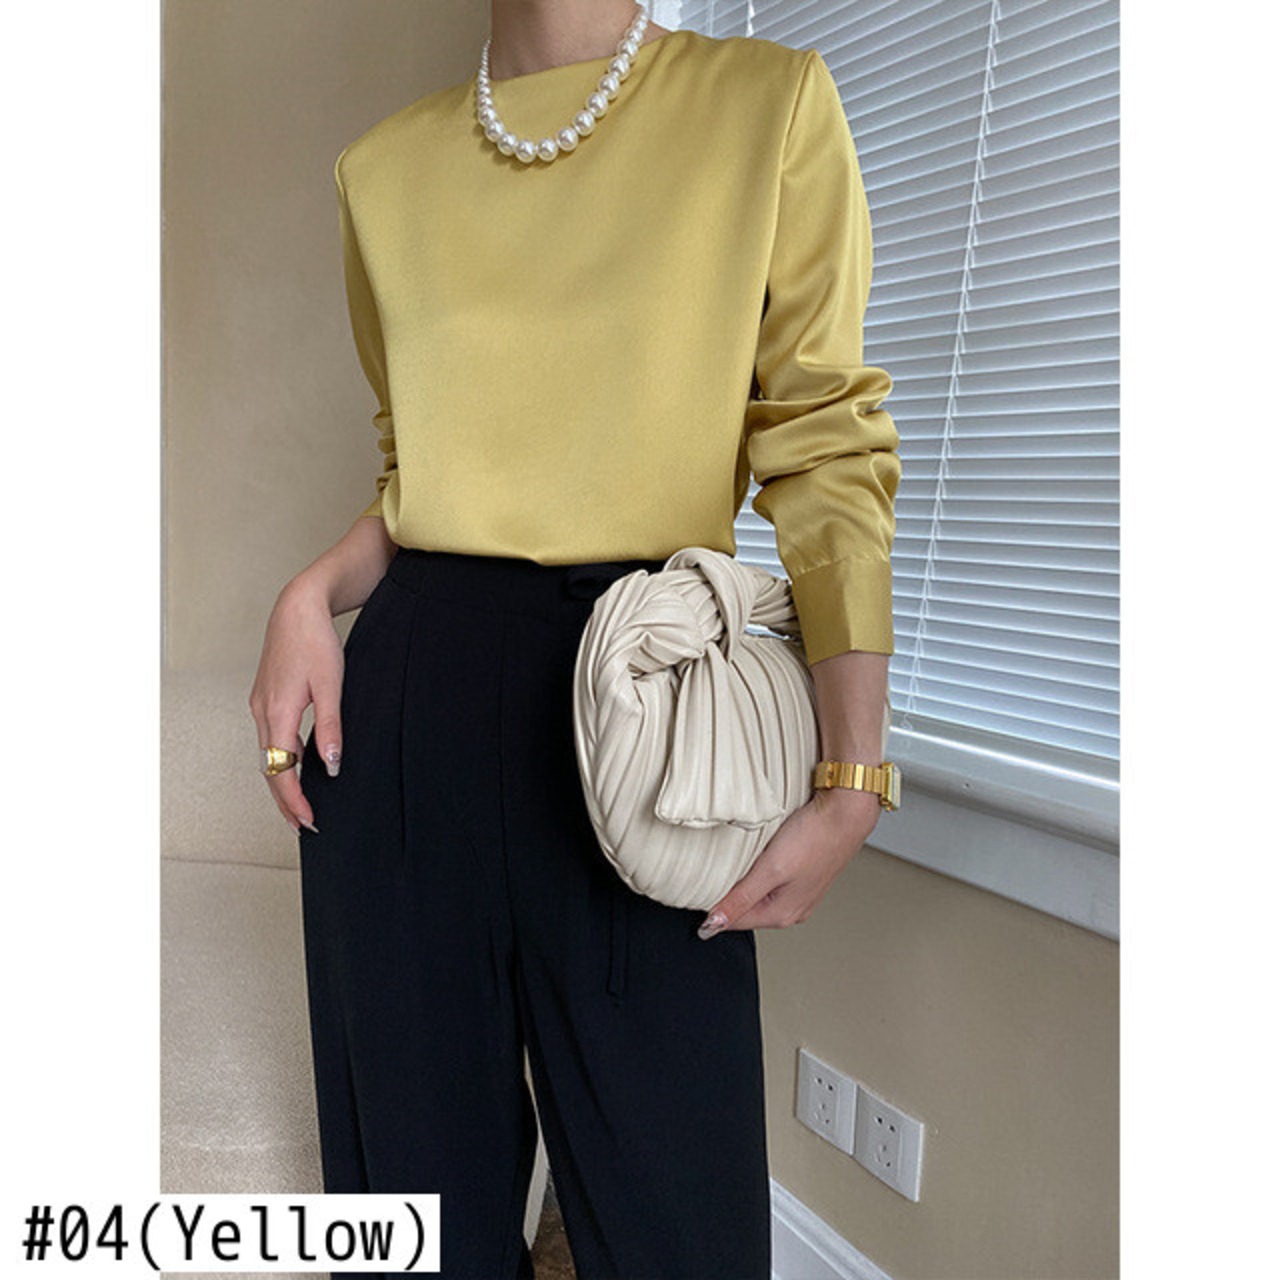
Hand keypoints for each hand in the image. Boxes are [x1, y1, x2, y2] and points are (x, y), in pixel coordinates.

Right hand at [248, 578, 344, 832]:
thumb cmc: (315, 641)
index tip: (310, 822)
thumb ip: (330, 729)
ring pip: (266, 756)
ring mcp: (260, 705)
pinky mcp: (265, 698)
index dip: (295, 800)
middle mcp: (262, 712)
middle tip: (305, 827)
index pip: (281, 771)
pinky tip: (294, 769)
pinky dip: (279, 761)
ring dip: (281, 783)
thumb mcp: (332, 686)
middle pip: (269, 769)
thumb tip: (330, 766)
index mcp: (277, 712)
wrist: (298, 607)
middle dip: (286, 801)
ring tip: (299, 807)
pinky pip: (269, 740)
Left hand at [697, 788, 882, 936]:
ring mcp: (800, 891)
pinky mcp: (803, 874)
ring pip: (758, 892)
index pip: (733, 921)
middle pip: (746, 908)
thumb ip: (740, 899)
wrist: (846, 811)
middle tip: (712, 870)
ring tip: (735, 860)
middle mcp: (793, 908)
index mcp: (783, 914)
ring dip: (743, 879)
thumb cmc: (814, 837)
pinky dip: (759, 869)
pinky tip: (757, 854)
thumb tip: (713, 925)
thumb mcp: (769, 870)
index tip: (697, 886)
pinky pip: (771, 879)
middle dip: (728, 893)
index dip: (712, 905)